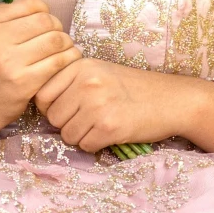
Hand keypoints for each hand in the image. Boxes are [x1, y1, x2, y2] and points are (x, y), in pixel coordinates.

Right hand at [0, 0, 80, 123]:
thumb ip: (12, 5)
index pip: (28, 3)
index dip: (42, 9)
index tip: (41, 22)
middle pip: (45, 20)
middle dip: (56, 26)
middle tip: (54, 37)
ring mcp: (8, 62)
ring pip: (55, 39)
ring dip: (65, 42)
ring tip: (61, 48)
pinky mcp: (24, 82)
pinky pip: (59, 61)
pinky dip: (69, 58)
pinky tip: (66, 60)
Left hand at [35, 57, 189, 152]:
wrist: (173, 99)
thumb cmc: (133, 88)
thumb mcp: (99, 71)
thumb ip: (69, 81)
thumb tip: (40, 104)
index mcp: (80, 66)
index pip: (42, 96)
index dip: (52, 108)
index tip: (70, 109)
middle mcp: (87, 83)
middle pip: (53, 118)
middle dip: (67, 124)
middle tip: (89, 119)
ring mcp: (98, 105)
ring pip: (67, 135)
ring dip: (81, 136)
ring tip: (101, 125)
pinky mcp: (110, 127)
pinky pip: (85, 146)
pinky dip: (95, 145)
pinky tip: (110, 133)